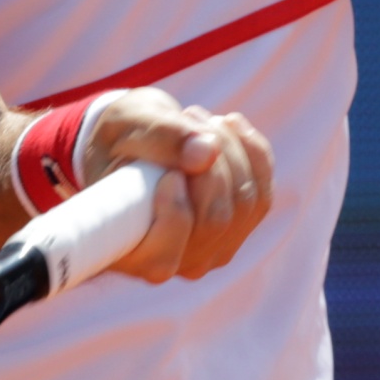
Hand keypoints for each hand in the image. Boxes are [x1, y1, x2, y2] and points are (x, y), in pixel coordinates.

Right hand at [81, 88, 273, 281]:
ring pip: (245, 203)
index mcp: (128, 252)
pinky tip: (229, 124)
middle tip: (186, 118)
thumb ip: (158, 138)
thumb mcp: (122, 128)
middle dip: (210, 164)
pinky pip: (263, 193)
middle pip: (214, 220)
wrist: (132, 142)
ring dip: (229, 150)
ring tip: (197, 118)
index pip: (163, 257)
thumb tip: (207, 152)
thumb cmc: (116, 140)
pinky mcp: (240, 227)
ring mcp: (212, 248)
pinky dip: (252, 153)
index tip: (170, 174)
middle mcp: (174, 261)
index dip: (174, 215)